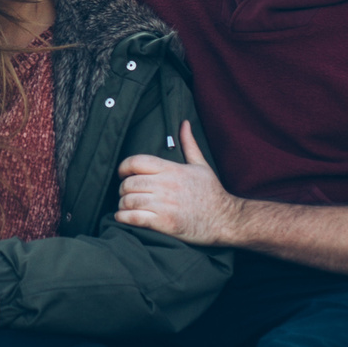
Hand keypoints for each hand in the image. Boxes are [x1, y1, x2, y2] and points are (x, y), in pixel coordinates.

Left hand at [116, 122, 244, 244]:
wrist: (225, 220)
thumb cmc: (212, 193)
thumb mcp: (201, 165)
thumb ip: (189, 144)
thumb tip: (184, 123)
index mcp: (172, 169)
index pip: (136, 162)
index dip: (123, 167)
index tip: (122, 174)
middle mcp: (166, 185)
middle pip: (129, 183)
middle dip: (122, 188)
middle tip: (125, 193)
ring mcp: (164, 205)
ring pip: (128, 200)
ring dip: (122, 204)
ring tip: (126, 206)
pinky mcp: (164, 223)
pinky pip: (134, 218)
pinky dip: (123, 218)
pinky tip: (124, 217)